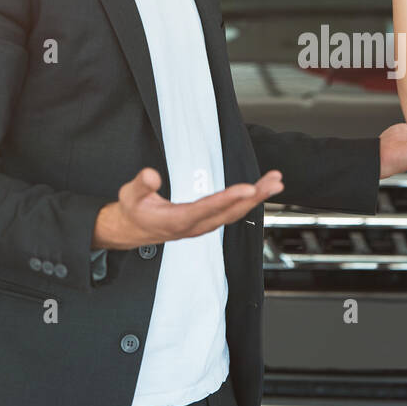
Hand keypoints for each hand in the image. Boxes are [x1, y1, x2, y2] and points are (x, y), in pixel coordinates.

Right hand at [96, 168, 284, 249]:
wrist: (133, 230)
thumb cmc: (134, 210)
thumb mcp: (130, 195)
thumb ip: (141, 185)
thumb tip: (151, 175)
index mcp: (177, 220)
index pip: (207, 209)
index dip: (228, 199)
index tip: (248, 188)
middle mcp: (195, 226)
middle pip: (230, 212)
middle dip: (254, 197)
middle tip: (274, 182)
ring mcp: (203, 226)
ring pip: (235, 213)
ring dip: (257, 198)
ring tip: (276, 182)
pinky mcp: (208, 222)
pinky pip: (233, 212)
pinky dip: (249, 201)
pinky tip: (261, 190)